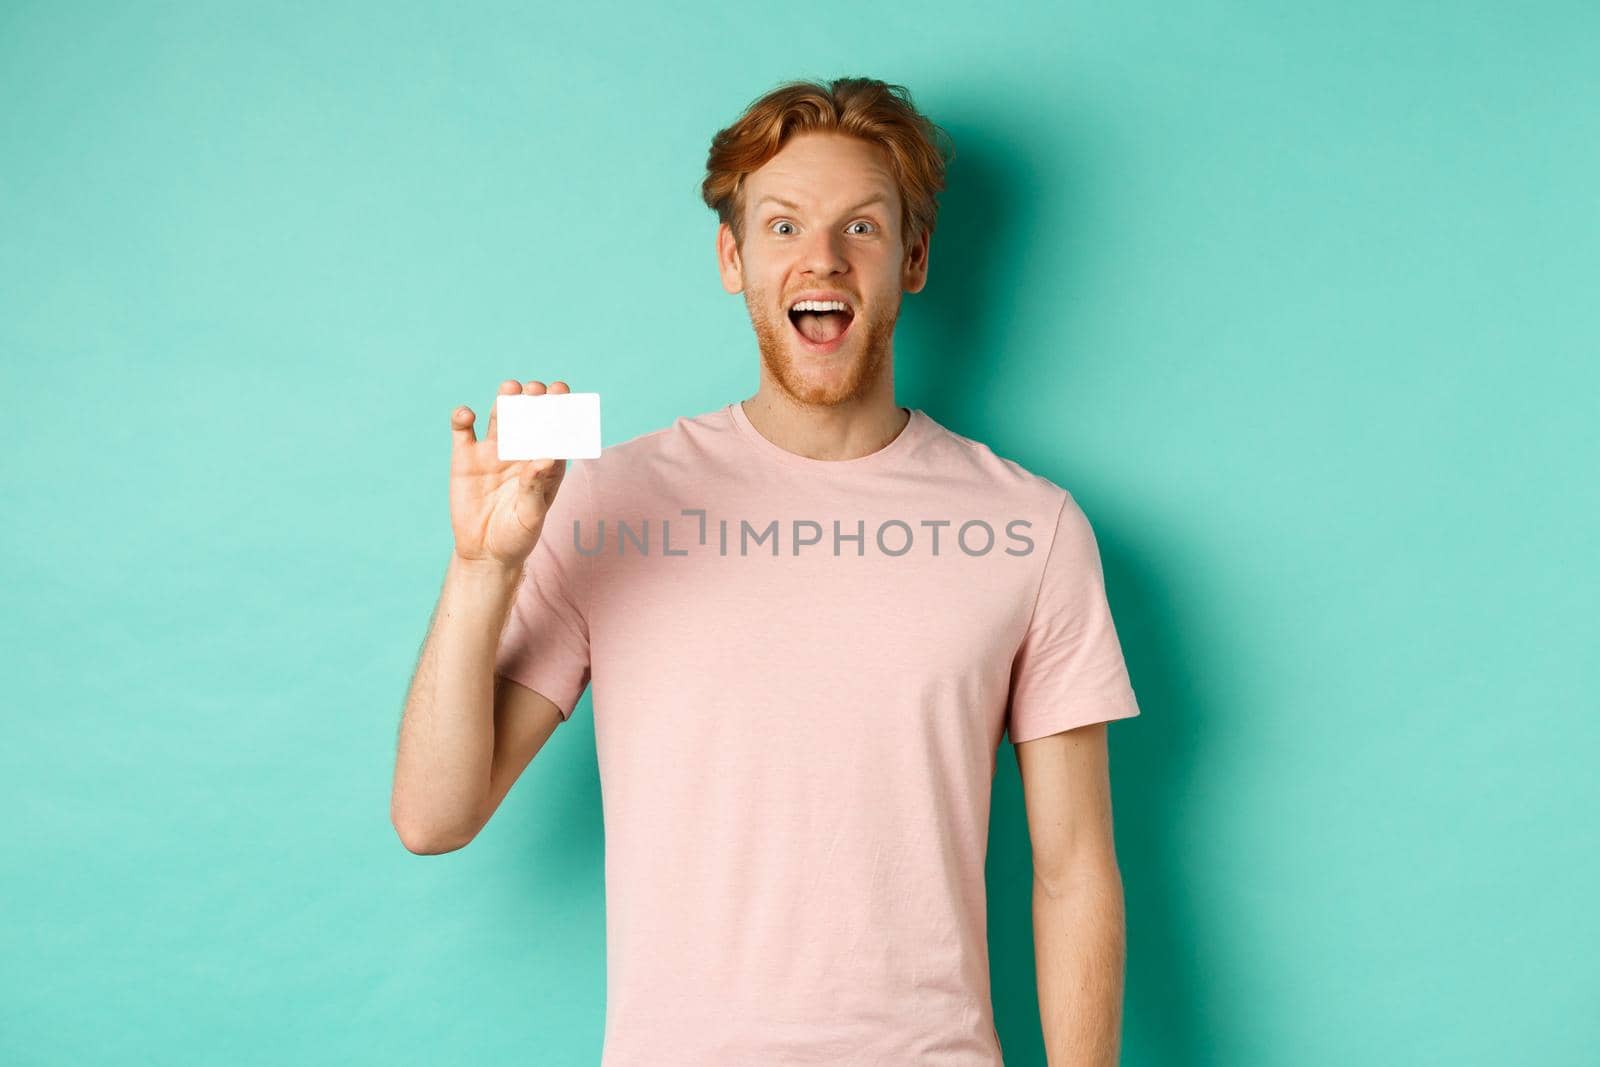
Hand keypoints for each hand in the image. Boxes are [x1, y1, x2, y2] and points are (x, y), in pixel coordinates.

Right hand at [448, 379, 572, 569]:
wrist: (484, 553)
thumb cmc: (516, 536)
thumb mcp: (530, 517)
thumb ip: (536, 488)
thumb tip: (546, 458)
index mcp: (545, 463)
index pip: (556, 431)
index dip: (560, 410)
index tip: (561, 392)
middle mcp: (521, 451)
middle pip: (529, 417)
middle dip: (533, 400)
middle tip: (534, 389)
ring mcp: (493, 451)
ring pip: (500, 417)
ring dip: (505, 400)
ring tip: (509, 389)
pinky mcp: (465, 457)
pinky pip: (463, 431)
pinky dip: (462, 418)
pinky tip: (467, 414)